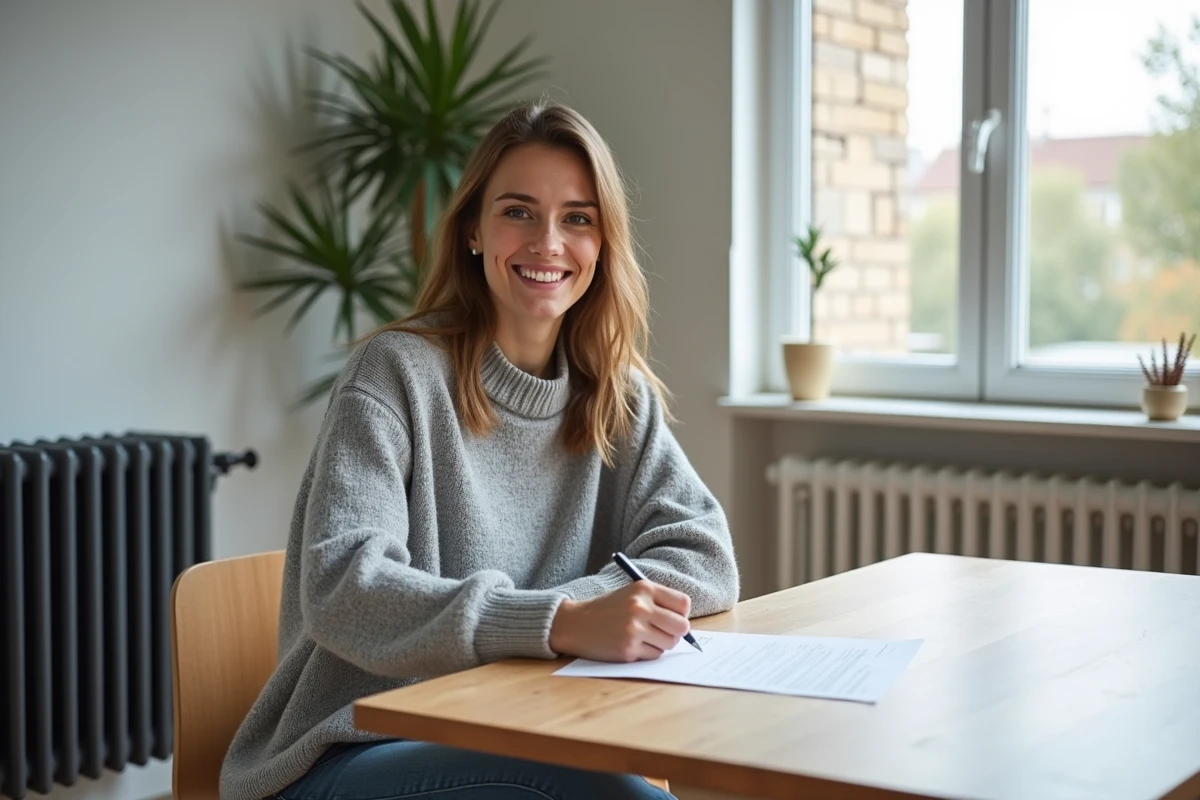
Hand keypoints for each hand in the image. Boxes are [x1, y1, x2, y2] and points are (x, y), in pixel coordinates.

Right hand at [549, 581, 691, 661]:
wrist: (575, 623)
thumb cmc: (608, 609)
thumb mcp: (631, 594)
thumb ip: (658, 603)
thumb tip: (685, 624)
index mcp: (644, 588)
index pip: (683, 604)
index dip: (681, 613)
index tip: (673, 617)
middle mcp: (640, 607)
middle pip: (682, 626)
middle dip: (677, 633)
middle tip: (665, 632)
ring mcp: (634, 629)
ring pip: (670, 643)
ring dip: (661, 644)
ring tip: (645, 637)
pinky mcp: (628, 649)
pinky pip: (654, 655)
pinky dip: (648, 653)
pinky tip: (633, 645)